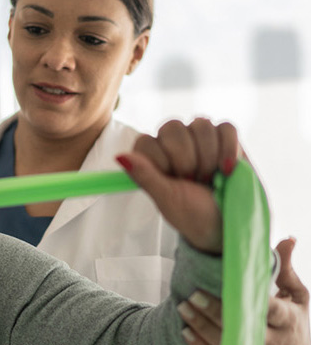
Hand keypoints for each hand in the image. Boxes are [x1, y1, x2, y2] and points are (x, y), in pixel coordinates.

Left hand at [116, 118, 239, 253]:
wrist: (229, 225)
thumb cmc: (193, 215)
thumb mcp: (167, 199)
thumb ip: (145, 176)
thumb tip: (119, 156)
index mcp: (151, 159)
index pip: (146, 141)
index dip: (161, 161)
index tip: (173, 182)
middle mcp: (172, 144)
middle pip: (172, 127)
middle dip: (186, 159)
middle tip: (193, 181)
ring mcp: (199, 138)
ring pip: (200, 124)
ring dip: (208, 156)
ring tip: (210, 178)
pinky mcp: (225, 139)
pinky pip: (226, 128)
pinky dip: (228, 149)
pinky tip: (228, 169)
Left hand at [175, 238, 310, 344]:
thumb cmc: (293, 320)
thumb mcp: (297, 296)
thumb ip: (286, 270)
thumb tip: (287, 240)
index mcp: (287, 319)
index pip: (269, 308)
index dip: (247, 297)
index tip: (227, 283)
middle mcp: (272, 338)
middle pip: (242, 325)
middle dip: (216, 312)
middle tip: (194, 295)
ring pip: (226, 340)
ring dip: (202, 326)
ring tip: (184, 307)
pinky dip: (200, 343)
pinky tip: (186, 330)